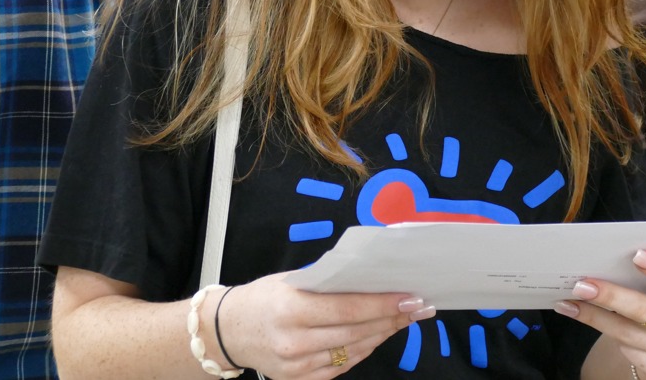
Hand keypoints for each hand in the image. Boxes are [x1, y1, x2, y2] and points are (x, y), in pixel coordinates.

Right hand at [218, 272, 435, 378]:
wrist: (227, 332)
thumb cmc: (264, 298)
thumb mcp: (292, 281)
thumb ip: (329, 283)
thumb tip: (374, 279)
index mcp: (292, 308)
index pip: (349, 308)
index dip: (384, 304)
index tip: (411, 297)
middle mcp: (294, 340)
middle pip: (357, 331)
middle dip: (392, 318)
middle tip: (418, 307)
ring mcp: (297, 365)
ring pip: (354, 350)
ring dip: (383, 334)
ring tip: (403, 319)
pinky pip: (342, 366)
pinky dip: (363, 350)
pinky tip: (377, 336)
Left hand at [557, 250, 645, 379]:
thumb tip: (617, 261)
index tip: (636, 255)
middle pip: (645, 312)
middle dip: (611, 296)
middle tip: (582, 285)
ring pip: (626, 333)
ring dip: (593, 316)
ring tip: (569, 303)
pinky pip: (625, 349)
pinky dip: (603, 330)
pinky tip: (586, 318)